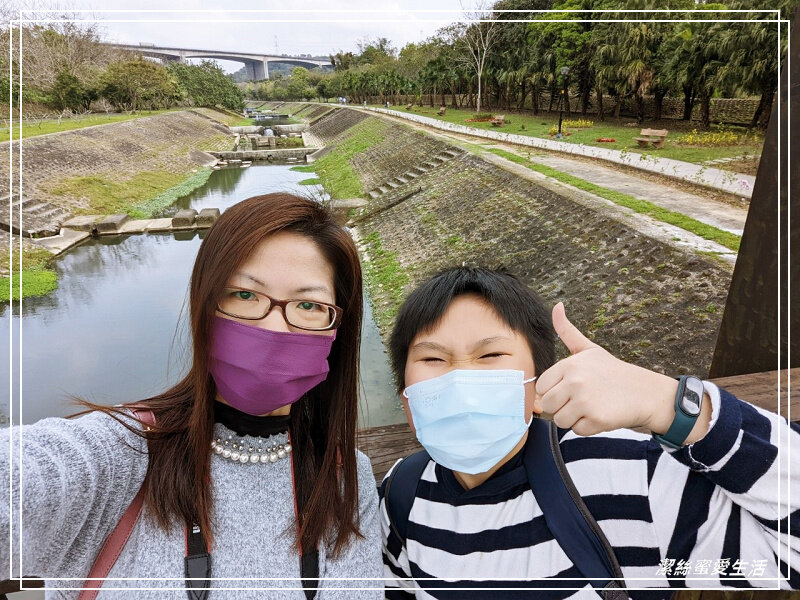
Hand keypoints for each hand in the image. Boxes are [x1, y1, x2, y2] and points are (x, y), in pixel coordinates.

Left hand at [534, 302, 679, 436]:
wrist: (646, 393)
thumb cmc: (613, 372)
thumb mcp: (589, 349)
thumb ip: (567, 331)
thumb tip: (557, 306)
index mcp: (569, 364)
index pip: (541, 387)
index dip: (554, 391)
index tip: (570, 388)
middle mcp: (575, 381)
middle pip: (547, 405)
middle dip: (561, 406)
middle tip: (582, 400)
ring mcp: (585, 401)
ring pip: (560, 420)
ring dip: (574, 418)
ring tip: (591, 406)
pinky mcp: (596, 419)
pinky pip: (577, 430)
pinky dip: (588, 427)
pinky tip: (601, 415)